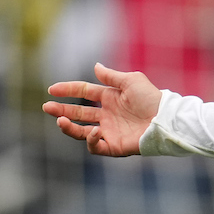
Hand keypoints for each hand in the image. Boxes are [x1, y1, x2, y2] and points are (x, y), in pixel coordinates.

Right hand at [44, 62, 160, 156]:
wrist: (166, 119)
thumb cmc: (152, 98)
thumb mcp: (131, 81)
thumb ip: (111, 76)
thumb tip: (95, 66)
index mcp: (110, 98)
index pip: (84, 93)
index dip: (68, 90)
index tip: (52, 90)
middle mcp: (107, 115)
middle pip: (78, 113)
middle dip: (61, 110)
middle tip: (47, 107)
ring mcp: (110, 131)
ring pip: (82, 132)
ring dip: (69, 127)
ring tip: (60, 120)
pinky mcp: (115, 146)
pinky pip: (96, 147)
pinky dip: (91, 140)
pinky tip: (93, 131)